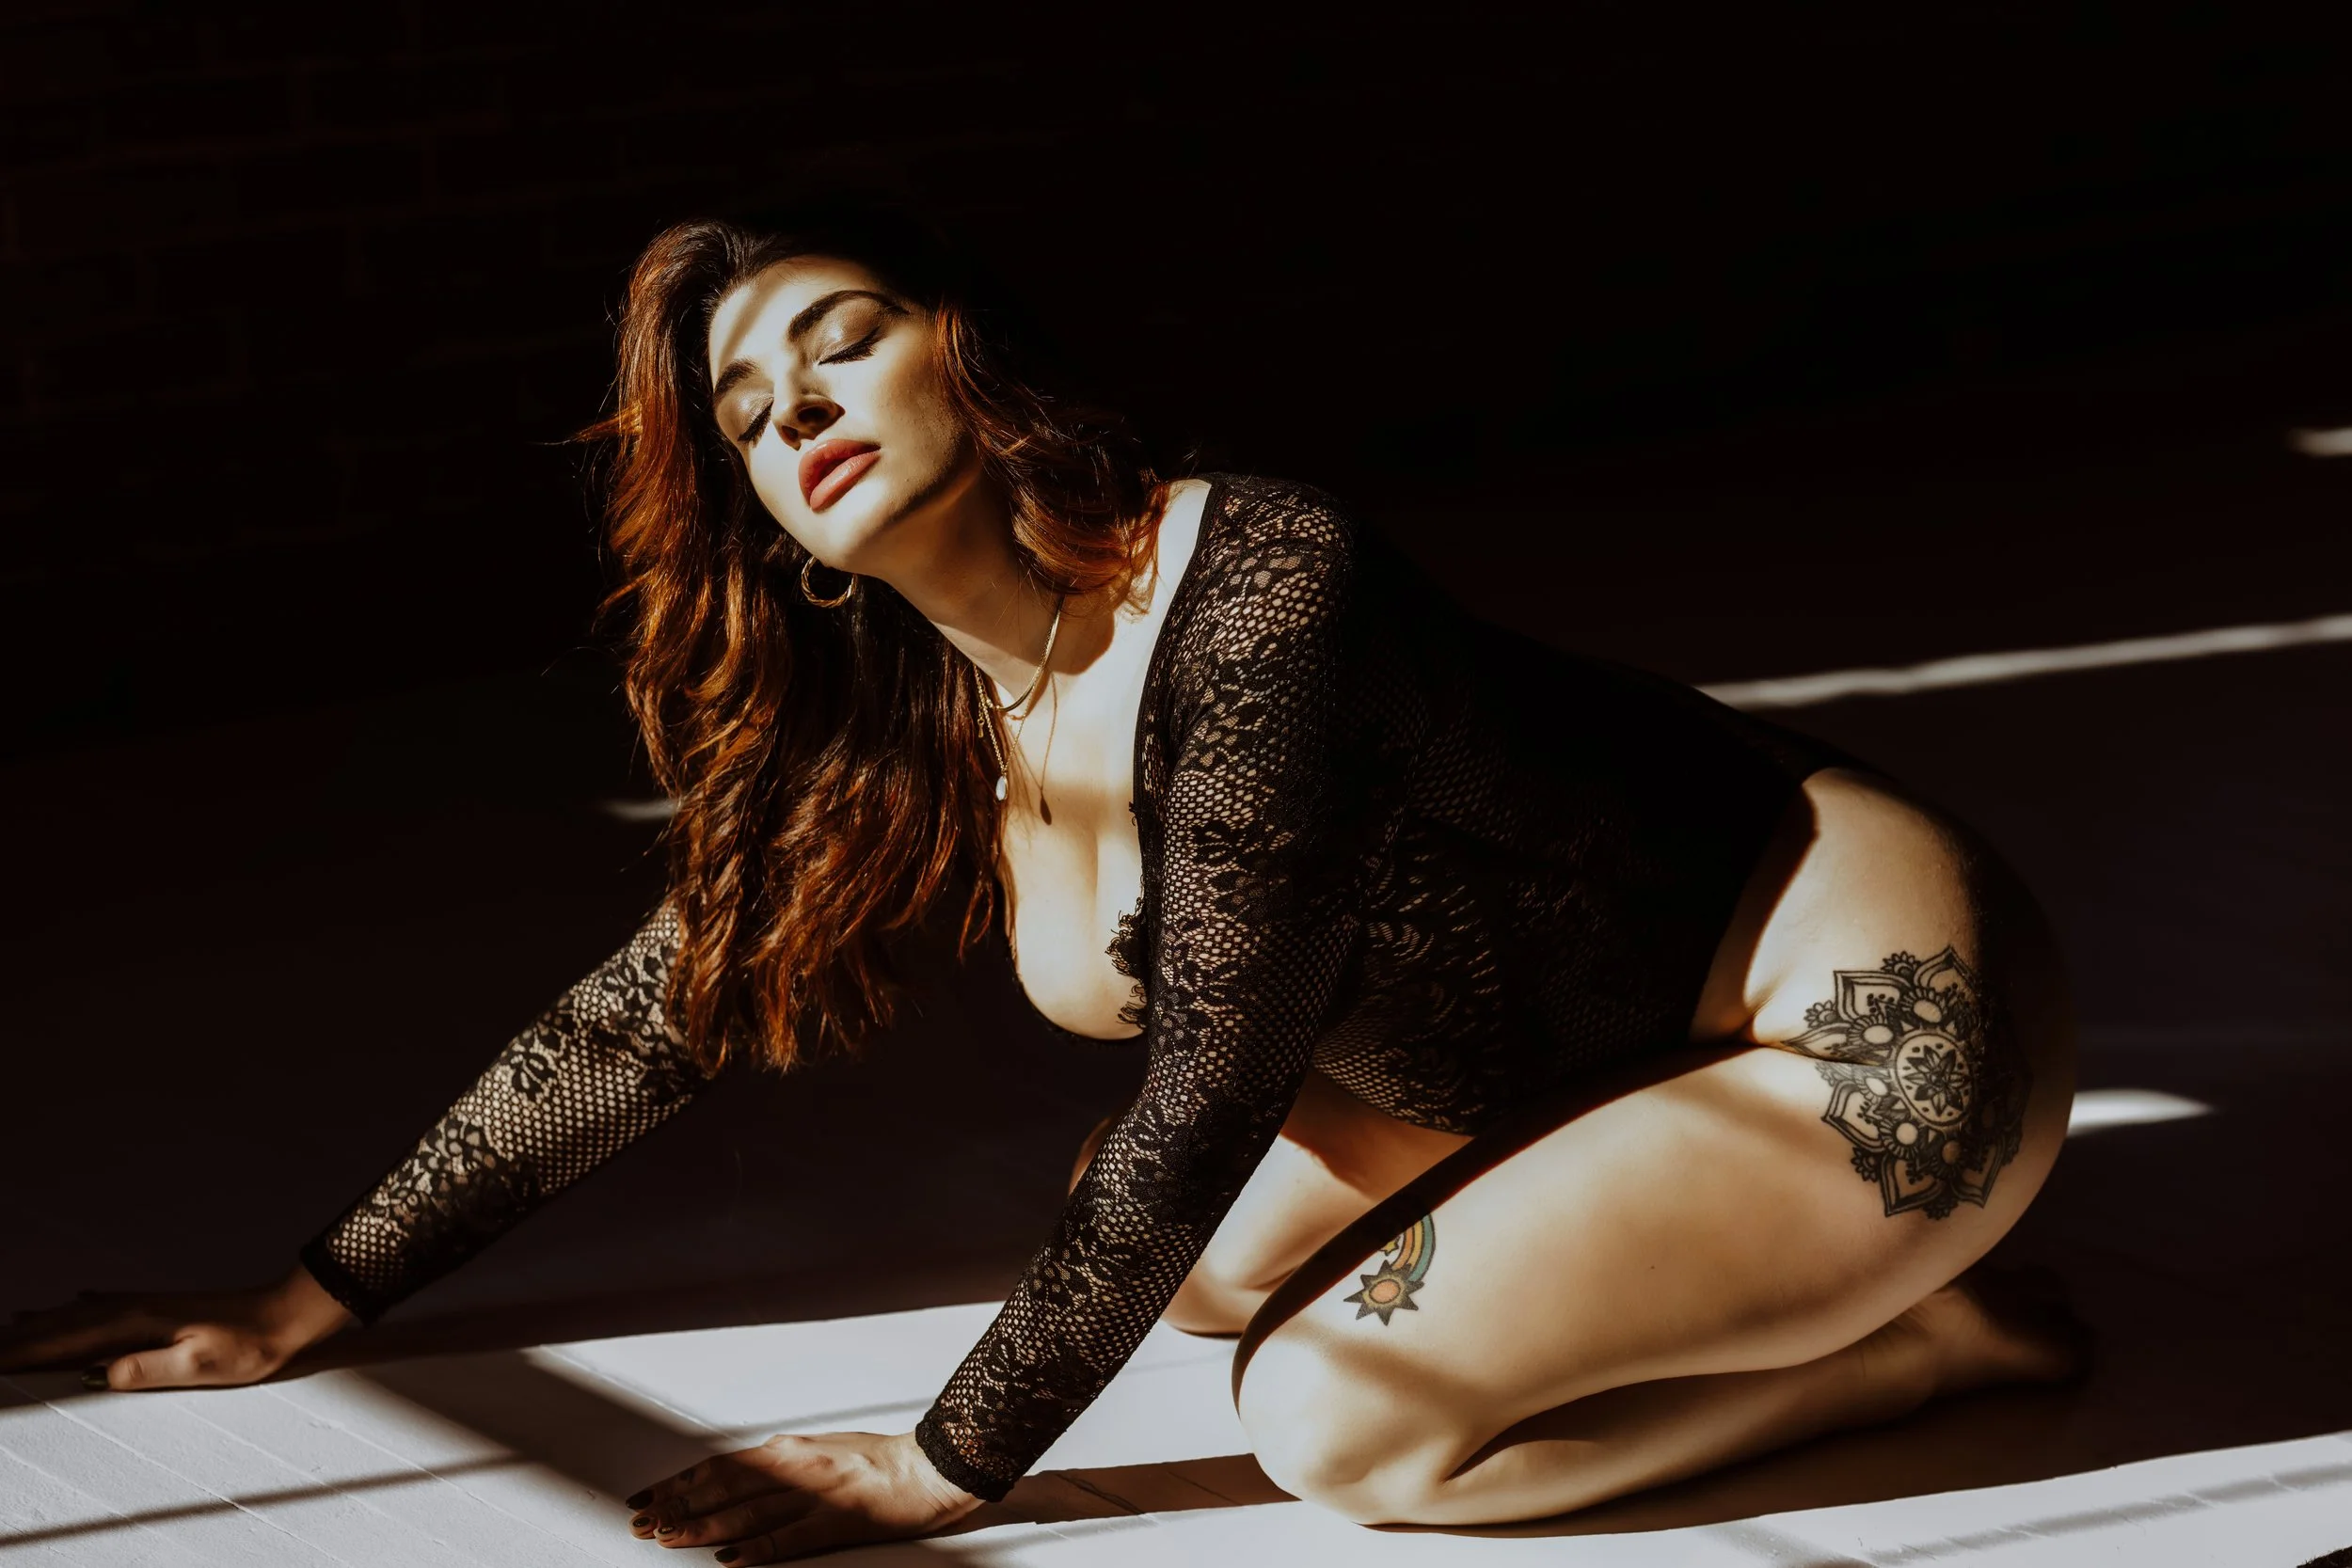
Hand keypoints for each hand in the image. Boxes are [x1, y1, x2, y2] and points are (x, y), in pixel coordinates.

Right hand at [0, 1263, 352, 1390]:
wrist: (285, 1316)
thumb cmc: (249, 1346)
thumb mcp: (201, 1367)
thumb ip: (149, 1369)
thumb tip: (99, 1373)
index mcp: (136, 1324)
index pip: (63, 1341)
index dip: (21, 1352)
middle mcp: (134, 1309)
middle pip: (62, 1325)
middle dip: (19, 1337)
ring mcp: (147, 1307)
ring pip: (79, 1315)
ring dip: (43, 1324)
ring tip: (9, 1328)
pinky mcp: (161, 1310)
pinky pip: (104, 1310)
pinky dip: (78, 1312)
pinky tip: (72, 1304)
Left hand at [626, 1430, 981, 1561]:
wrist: (929, 1467)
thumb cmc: (878, 1459)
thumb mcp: (820, 1449)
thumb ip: (782, 1463)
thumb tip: (742, 1473)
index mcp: (789, 1450)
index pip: (721, 1467)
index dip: (680, 1483)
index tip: (646, 1498)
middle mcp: (795, 1468)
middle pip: (724, 1489)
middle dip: (677, 1506)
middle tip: (640, 1523)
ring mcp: (814, 1497)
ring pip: (746, 1513)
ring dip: (703, 1527)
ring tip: (667, 1538)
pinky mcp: (835, 1523)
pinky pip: (787, 1539)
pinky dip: (755, 1550)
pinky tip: (728, 1559)